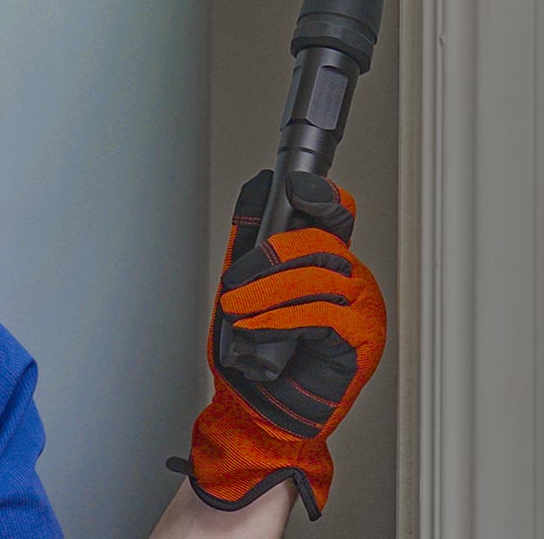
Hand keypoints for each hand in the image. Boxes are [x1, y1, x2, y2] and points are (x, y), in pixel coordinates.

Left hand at [166, 169, 386, 520]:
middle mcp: (349, 279)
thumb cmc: (254, 351)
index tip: (296, 185)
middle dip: (269, 257)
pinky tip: (259, 329)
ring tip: (238, 311)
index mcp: (326, 261)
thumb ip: (250, 239)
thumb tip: (258, 188)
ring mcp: (361, 309)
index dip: (320, 194)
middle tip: (235, 282)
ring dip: (267, 293)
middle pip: (321, 242)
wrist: (259, 412)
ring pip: (318, 278)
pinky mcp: (360, 341)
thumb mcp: (243, 284)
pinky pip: (321, 315)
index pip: (335, 214)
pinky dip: (282, 320)